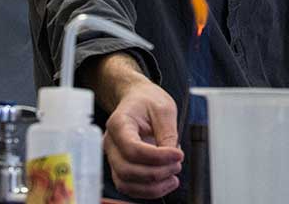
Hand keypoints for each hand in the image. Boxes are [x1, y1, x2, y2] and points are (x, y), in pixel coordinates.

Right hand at [102, 78, 183, 198]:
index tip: (178, 155)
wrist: (136, 99)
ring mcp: (113, 157)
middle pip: (127, 169)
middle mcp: (110, 143)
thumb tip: (173, 157)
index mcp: (118, 123)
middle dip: (156, 173)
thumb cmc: (148, 101)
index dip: (157, 157)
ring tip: (173, 177)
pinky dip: (148, 190)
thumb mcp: (164, 108)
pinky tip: (166, 183)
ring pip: (125, 183)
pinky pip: (129, 186)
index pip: (132, 148)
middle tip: (177, 165)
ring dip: (152, 187)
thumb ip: (167, 133)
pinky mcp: (120, 167)